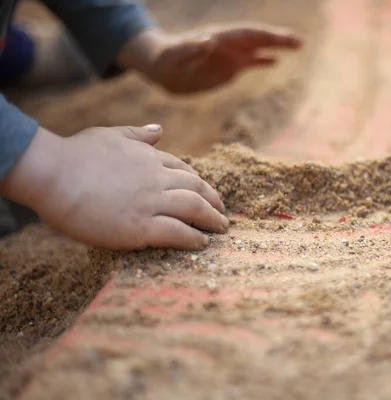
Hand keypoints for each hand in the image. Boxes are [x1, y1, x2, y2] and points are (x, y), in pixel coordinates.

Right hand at [0, 125, 227, 249]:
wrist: (52, 173)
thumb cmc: (74, 154)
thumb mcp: (110, 135)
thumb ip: (137, 134)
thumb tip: (159, 129)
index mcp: (149, 157)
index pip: (182, 170)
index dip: (198, 182)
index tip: (206, 191)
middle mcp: (156, 178)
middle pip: (196, 188)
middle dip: (213, 201)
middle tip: (222, 212)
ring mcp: (150, 202)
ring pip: (193, 209)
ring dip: (211, 219)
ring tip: (221, 228)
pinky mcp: (140, 227)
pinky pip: (177, 233)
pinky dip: (194, 238)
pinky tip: (203, 243)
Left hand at [118, 24, 301, 93]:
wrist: (161, 69)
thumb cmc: (167, 60)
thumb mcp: (176, 55)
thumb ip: (192, 47)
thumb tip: (209, 40)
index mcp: (219, 39)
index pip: (247, 34)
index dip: (266, 36)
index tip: (283, 39)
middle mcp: (229, 45)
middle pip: (258, 38)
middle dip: (278, 39)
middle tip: (300, 42)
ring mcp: (230, 56)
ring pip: (258, 48)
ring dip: (276, 47)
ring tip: (296, 46)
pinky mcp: (228, 68)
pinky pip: (249, 62)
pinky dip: (262, 61)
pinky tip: (275, 62)